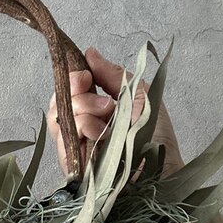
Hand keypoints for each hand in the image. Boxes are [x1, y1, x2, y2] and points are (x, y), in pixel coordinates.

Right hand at [46, 47, 183, 178]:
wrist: (163, 169)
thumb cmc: (156, 136)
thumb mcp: (138, 94)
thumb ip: (113, 75)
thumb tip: (90, 53)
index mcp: (94, 111)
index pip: (68, 92)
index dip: (71, 80)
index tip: (85, 76)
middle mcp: (81, 129)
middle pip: (58, 104)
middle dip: (76, 93)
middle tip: (104, 101)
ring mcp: (75, 149)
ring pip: (59, 120)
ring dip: (82, 110)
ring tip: (107, 116)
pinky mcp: (73, 168)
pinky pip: (62, 141)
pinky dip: (81, 129)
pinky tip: (101, 132)